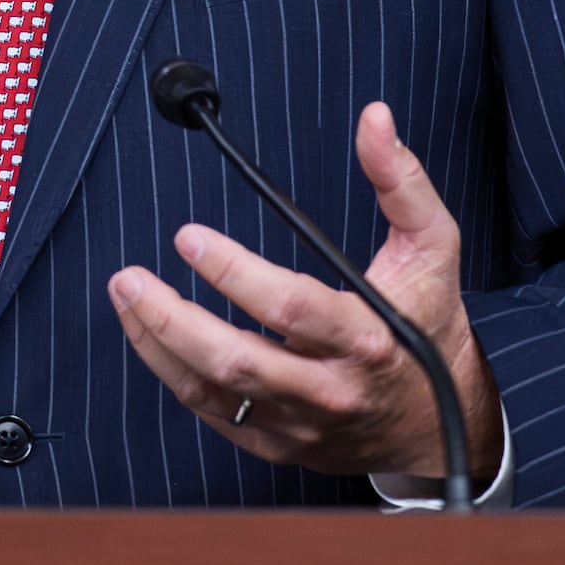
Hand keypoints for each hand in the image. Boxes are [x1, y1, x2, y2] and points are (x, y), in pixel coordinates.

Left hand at [105, 100, 502, 483]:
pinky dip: (172, 372)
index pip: (290, 309)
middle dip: (172, 319)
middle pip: (237, 361)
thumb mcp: (432, 248)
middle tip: (130, 277)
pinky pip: (212, 414)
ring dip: (157, 343)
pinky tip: (149, 333)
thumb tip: (375, 120)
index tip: (189, 238)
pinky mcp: (277, 443)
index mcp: (367, 338)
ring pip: (212, 392)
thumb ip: (401, 181)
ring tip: (126, 295)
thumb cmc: (428, 324)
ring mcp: (300, 423)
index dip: (234, 273)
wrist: (437, 421)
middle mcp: (330, 389)